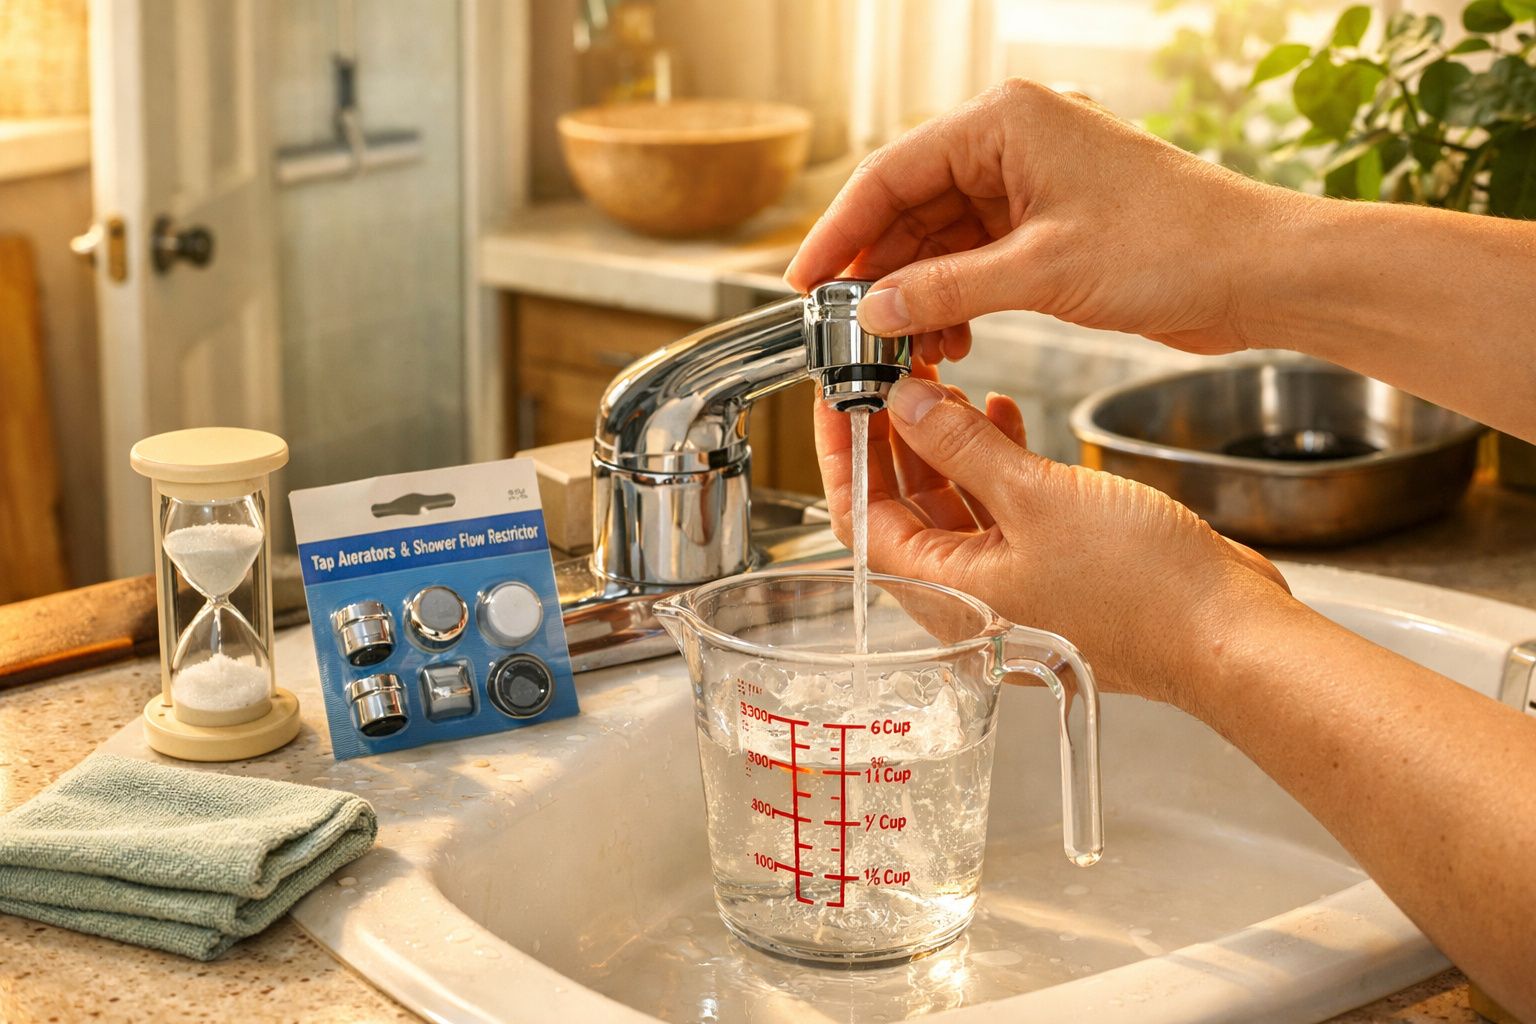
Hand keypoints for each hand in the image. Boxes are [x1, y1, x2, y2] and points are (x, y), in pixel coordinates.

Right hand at [786, 79, 1291, 360]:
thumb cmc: (1175, 247)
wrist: (1259, 275)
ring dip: (918, 296)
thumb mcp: (1041, 272)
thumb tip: (871, 311)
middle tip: (852, 331)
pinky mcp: (1049, 229)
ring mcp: (1031, 187)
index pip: (891, 173)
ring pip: (940, 241)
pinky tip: (950, 339)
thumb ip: (944, 290)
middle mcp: (1013, 144)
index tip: (805, 283)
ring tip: (906, 348)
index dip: (839, 231)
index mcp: (1006, 122)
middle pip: (910, 208)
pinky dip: (955, 301)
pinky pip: (975, 262)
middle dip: (880, 274)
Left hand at [815, 371, 1290, 703]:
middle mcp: (968, 593)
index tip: (839, 395)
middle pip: (901, 505)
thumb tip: (905, 405)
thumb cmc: (1144, 592)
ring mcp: (1010, 579)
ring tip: (938, 381)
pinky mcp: (1050, 564)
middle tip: (887, 373)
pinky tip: (1001, 412)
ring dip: (943, 441)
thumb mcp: (1038, 499)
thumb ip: (963, 447)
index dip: (844, 451)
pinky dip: (994, 459)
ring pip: (951, 500)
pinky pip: (1000, 506)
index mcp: (944, 593)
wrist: (1226, 633)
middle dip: (892, 436)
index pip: (860, 515)